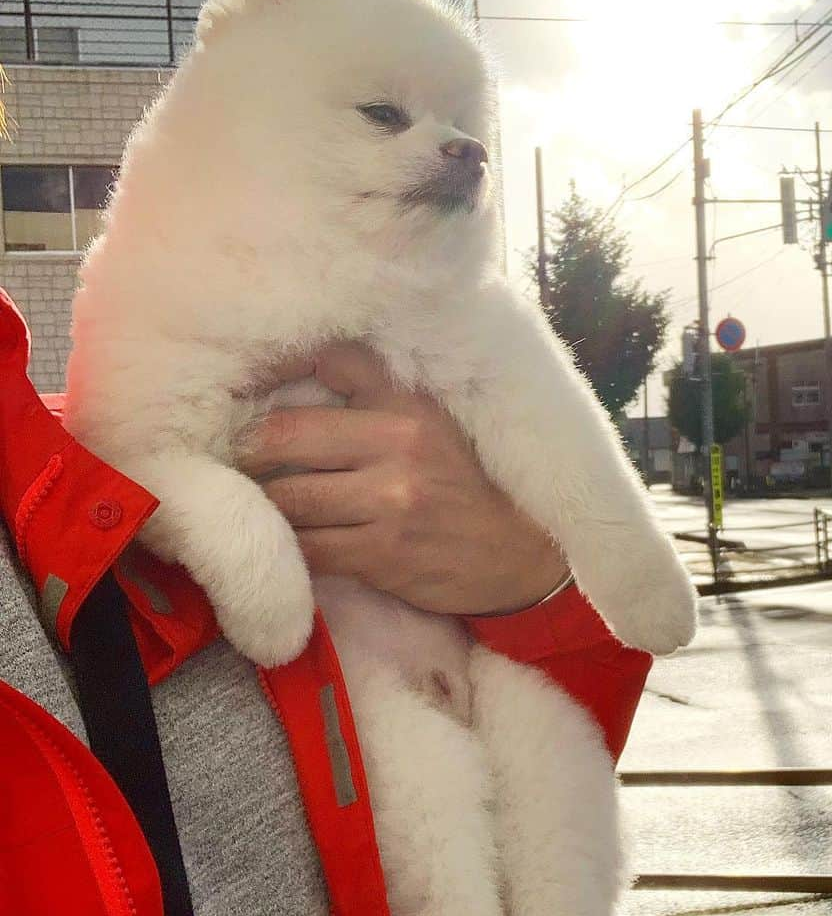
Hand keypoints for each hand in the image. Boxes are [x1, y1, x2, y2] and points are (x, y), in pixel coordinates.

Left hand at [237, 343, 568, 616]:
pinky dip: (285, 549)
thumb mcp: (433, 425)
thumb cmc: (463, 487)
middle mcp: (399, 443)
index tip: (247, 387)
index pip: (331, 359)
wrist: (515, 556)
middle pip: (286, 434)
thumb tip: (293, 382)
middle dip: (248, 452)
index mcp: (409, 403)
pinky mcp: (381, 553)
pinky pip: (307, 549)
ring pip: (288, 498)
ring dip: (260, 506)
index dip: (277, 369)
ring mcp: (390, 500)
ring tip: (248, 506)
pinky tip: (280, 546)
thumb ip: (375, 400)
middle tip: (233, 462)